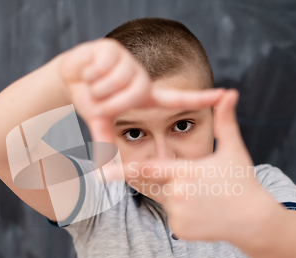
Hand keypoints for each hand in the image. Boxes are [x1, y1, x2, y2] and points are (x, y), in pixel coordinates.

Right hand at [58, 38, 224, 143]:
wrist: (69, 75)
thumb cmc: (89, 99)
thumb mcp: (100, 121)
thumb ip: (104, 141)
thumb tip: (102, 171)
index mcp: (145, 96)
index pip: (176, 99)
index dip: (201, 97)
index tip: (226, 94)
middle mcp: (141, 78)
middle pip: (130, 97)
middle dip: (107, 103)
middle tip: (98, 98)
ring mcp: (128, 62)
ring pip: (114, 83)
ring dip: (96, 89)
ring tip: (93, 84)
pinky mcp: (112, 48)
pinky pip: (102, 69)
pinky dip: (89, 74)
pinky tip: (88, 70)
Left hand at [116, 90, 277, 243]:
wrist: (254, 221)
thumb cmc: (243, 182)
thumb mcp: (233, 150)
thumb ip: (225, 121)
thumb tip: (231, 92)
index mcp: (184, 171)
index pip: (145, 169)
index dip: (120, 170)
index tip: (98, 173)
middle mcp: (176, 194)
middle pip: (158, 182)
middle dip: (171, 180)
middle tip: (198, 184)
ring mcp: (177, 214)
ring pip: (166, 200)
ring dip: (180, 196)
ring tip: (206, 198)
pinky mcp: (179, 230)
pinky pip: (173, 217)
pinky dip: (184, 213)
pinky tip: (206, 212)